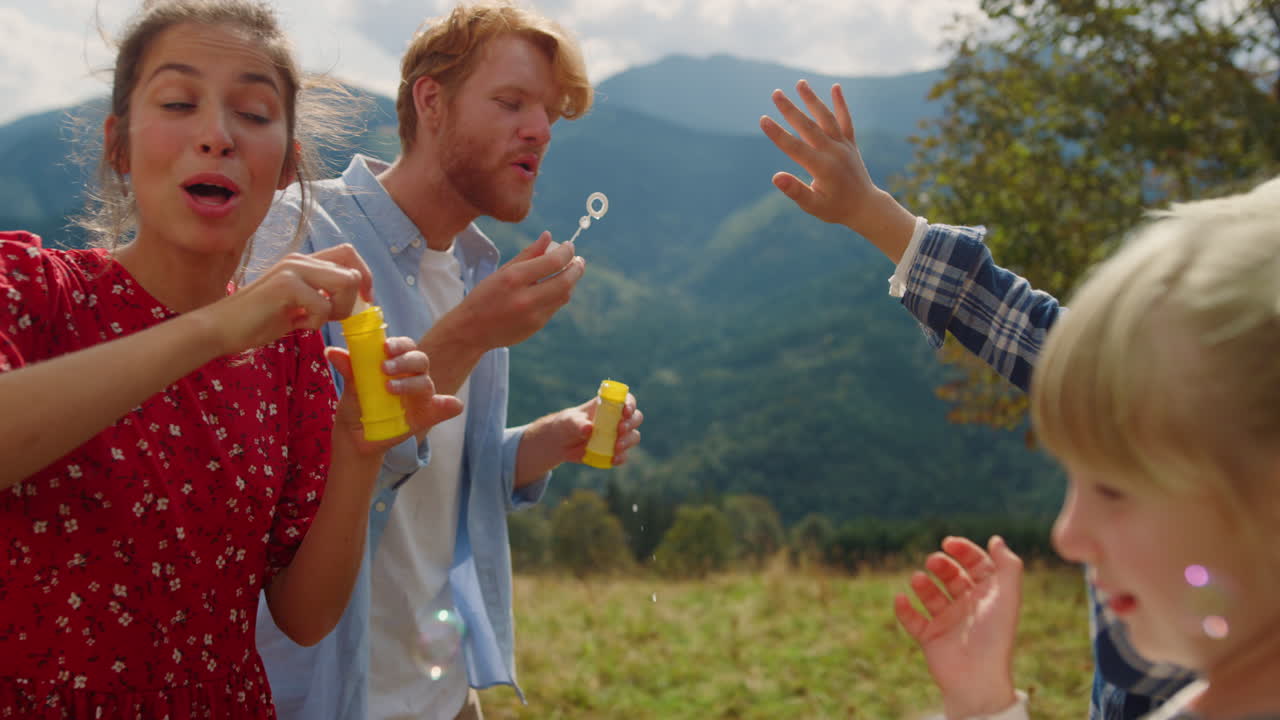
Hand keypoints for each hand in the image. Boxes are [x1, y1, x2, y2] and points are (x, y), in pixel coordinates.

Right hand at [207, 244, 373, 353]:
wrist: (221, 328)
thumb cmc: (259, 320)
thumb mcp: (298, 305)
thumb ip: (322, 297)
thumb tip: (356, 299)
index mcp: (303, 262)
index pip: (348, 253)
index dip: (365, 276)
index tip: (365, 300)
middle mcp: (299, 260)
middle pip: (352, 271)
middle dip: (351, 302)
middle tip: (329, 318)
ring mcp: (292, 270)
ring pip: (345, 283)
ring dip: (335, 311)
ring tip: (309, 321)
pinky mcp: (285, 285)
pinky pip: (323, 306)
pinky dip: (314, 323)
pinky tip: (294, 325)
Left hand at [326, 336, 462, 453]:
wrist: (355, 437)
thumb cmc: (356, 406)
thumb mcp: (351, 388)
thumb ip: (349, 370)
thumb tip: (333, 352)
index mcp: (396, 364)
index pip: (405, 347)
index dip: (399, 344)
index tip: (385, 347)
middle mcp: (411, 377)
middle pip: (419, 360)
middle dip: (405, 361)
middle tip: (385, 368)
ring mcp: (420, 397)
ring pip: (425, 382)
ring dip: (411, 383)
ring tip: (390, 389)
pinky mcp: (425, 416)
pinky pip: (442, 409)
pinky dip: (449, 406)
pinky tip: (453, 405)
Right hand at [444, 231, 584, 351]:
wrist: (472, 330)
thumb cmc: (485, 296)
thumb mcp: (503, 271)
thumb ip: (528, 254)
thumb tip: (549, 236)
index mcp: (514, 279)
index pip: (552, 262)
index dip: (566, 252)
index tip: (570, 246)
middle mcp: (525, 298)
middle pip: (565, 281)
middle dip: (576, 268)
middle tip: (579, 261)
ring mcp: (533, 315)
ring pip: (564, 295)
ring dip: (569, 282)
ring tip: (567, 273)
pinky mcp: (536, 326)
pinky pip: (555, 307)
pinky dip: (558, 295)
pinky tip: (552, 289)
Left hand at [515, 392, 643, 486]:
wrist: (561, 442)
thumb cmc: (567, 424)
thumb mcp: (569, 420)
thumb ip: (578, 423)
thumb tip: (588, 429)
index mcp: (609, 406)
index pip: (627, 401)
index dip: (630, 404)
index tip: (625, 411)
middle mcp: (617, 419)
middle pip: (636, 418)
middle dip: (631, 424)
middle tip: (620, 429)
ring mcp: (617, 436)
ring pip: (633, 436)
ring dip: (628, 441)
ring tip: (616, 447)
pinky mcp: (614, 451)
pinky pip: (624, 455)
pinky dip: (621, 457)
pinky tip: (613, 459)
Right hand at [760, 81, 915, 260]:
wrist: (865, 207)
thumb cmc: (835, 208)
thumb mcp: (813, 206)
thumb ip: (795, 191)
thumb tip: (775, 177)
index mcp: (821, 167)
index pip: (795, 148)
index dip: (777, 134)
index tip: (763, 119)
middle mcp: (833, 152)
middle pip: (808, 127)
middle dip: (791, 109)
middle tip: (776, 93)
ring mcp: (843, 146)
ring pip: (827, 118)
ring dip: (813, 100)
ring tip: (800, 83)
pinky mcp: (850, 143)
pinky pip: (846, 121)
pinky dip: (841, 104)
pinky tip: (836, 87)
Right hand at [894, 536, 1022, 718]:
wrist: (977, 678)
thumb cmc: (995, 637)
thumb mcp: (1008, 596)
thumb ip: (1008, 565)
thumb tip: (995, 539)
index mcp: (988, 596)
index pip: (976, 565)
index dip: (964, 551)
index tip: (949, 543)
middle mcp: (968, 606)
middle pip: (951, 576)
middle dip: (942, 565)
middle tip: (934, 561)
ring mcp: (947, 622)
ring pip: (930, 594)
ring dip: (922, 584)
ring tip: (918, 580)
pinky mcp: (929, 638)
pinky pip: (912, 619)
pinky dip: (903, 609)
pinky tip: (901, 598)